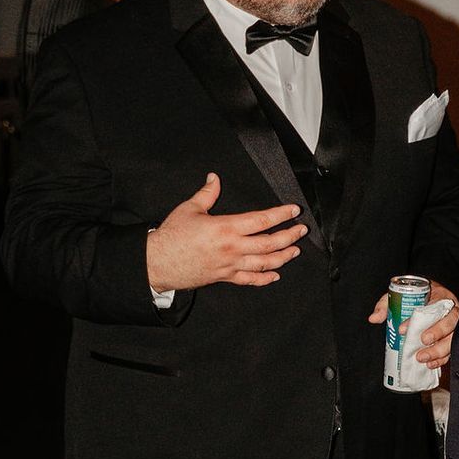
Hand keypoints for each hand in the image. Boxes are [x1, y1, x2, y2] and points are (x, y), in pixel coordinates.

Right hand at [145, 172, 306, 291]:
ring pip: (264, 263)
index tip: (293, 211)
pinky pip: (249, 280)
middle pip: (270, 244)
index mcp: (226, 228)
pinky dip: (264, 278)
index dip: (281, 215)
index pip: (262, 221)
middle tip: (301, 230)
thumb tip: (214, 178)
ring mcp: (230, 265)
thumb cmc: (172, 236)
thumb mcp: (190, 209)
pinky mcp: (224, 277)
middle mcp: (232, 248)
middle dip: (289, 236)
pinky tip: (275, 275)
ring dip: (283, 257)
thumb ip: (207, 193)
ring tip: (295, 251)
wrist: (158, 263)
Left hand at [367, 280, 458, 372]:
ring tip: (422, 358)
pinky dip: (441, 359)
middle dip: (436, 334)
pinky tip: (430, 364)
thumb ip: (386, 304)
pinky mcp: (451, 340)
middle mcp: (450, 312)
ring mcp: (453, 327)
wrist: (428, 298)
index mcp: (440, 298)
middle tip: (421, 342)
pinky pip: (451, 351)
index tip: (403, 328)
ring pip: (453, 339)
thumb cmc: (416, 297)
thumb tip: (373, 318)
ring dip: (438, 351)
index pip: (434, 307)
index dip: (421, 319)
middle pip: (451, 323)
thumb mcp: (400, 295)